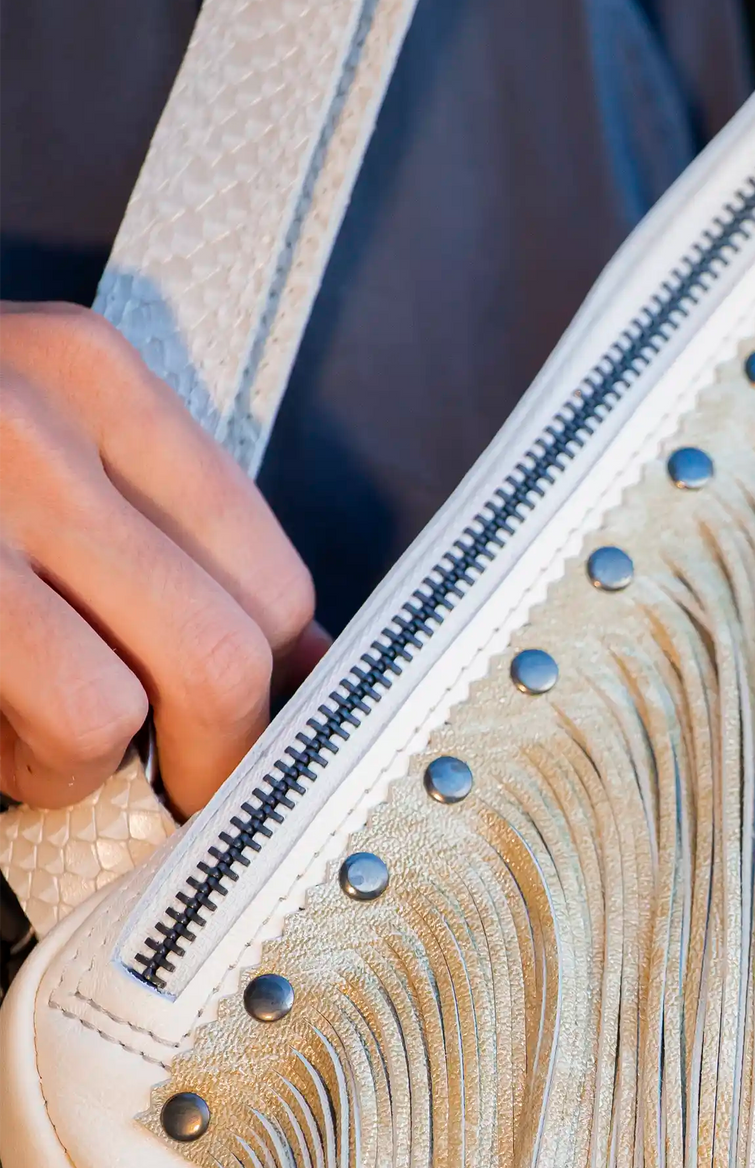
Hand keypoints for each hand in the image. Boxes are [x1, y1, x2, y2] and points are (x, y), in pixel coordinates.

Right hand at [0, 302, 324, 815]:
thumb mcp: (41, 438)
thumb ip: (159, 532)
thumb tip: (309, 663)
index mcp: (89, 377)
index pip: (269, 578)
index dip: (277, 693)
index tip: (254, 744)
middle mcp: (25, 424)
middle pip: (218, 658)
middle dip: (210, 763)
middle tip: (172, 791)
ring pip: (104, 714)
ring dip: (72, 770)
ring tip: (21, 740)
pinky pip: (19, 728)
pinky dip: (0, 767)